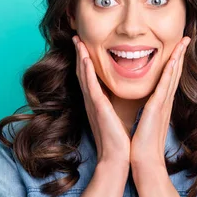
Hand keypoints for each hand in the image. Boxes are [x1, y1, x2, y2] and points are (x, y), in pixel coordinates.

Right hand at [73, 35, 130, 166]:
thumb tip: (118, 97)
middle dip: (79, 54)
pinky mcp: (97, 108)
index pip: (90, 77)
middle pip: (82, 73)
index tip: (84, 45)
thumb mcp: (116, 118)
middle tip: (76, 37)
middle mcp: (92, 102)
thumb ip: (114, 106)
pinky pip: (90, 86)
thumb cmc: (119, 141)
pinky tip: (84, 58)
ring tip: (77, 41)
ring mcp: (93, 104)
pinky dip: (86, 71)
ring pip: (84, 75)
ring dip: (80, 57)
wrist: (118, 159)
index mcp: (98, 103)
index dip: (85, 61)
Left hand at [130, 36, 190, 168]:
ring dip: (178, 57)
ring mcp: (163, 105)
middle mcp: (164, 102)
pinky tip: (173, 60)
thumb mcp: (142, 122)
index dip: (173, 62)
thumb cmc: (141, 145)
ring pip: (173, 76)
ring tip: (183, 42)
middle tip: (186, 38)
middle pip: (174, 73)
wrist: (144, 162)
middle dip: (180, 54)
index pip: (168, 78)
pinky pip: (165, 86)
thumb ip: (145, 111)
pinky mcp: (157, 109)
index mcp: (160, 104)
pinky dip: (170, 72)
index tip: (177, 47)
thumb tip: (143, 104)